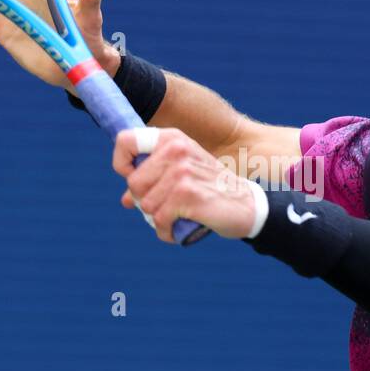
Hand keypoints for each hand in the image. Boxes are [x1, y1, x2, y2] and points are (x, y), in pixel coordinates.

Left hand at [112, 128, 258, 242]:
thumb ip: (154, 182)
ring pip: (145, 205)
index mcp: (172, 138)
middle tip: (165, 207)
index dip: (121, 164)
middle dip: (145, 201)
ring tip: (175, 218)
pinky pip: (159, 220)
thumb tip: (125, 200)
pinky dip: (166, 231)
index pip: (125, 141)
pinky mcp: (187, 195)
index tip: (133, 178)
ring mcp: (182, 172)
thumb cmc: (211, 190)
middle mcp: (176, 150)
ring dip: (157, 219)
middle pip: (133, 183)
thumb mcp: (184, 174)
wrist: (247, 206)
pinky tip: (178, 230)